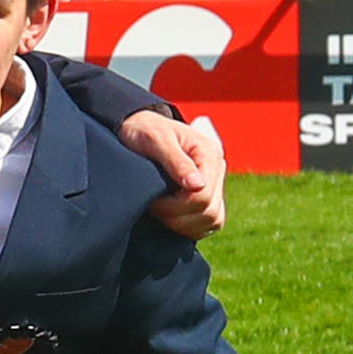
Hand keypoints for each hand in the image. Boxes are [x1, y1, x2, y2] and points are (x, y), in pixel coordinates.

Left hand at [121, 105, 228, 238]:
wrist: (135, 127)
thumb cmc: (143, 130)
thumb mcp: (155, 139)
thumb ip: (176, 161)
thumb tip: (197, 186)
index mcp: (209, 153)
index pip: (204, 195)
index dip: (177, 206)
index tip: (153, 201)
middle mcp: (217, 168)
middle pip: (209, 211)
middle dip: (178, 217)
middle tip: (152, 207)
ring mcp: (214, 182)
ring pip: (213, 220)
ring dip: (185, 225)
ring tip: (160, 212)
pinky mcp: (207, 195)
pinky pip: (209, 222)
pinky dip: (191, 227)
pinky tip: (170, 219)